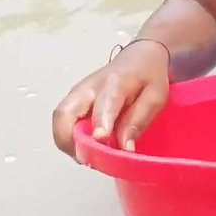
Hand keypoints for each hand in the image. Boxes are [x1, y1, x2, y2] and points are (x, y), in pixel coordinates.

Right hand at [51, 40, 170, 159]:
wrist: (139, 56)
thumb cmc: (149, 76)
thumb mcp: (155, 97)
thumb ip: (138, 120)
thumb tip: (124, 148)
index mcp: (114, 83)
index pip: (103, 104)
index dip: (100, 122)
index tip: (101, 140)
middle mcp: (88, 88)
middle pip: (64, 113)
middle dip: (68, 139)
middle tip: (86, 159)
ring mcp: (77, 93)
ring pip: (60, 119)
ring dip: (67, 141)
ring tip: (87, 157)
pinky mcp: (74, 100)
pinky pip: (64, 121)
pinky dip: (69, 137)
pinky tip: (85, 148)